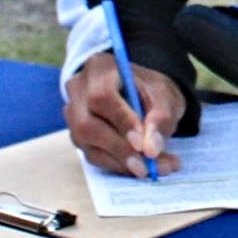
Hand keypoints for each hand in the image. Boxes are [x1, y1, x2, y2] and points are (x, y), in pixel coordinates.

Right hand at [64, 52, 184, 177]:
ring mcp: (73, 114)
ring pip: (87, 143)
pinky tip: (138, 168)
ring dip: (119, 161)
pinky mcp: (77, 134)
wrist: (143, 93)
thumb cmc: (151, 89)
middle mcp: (79, 90)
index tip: (142, 143)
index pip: (102, 97)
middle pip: (88, 124)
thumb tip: (151, 150)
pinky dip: (115, 164)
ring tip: (150, 169)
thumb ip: (161, 117)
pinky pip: (91, 154)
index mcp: (99, 68)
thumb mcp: (165, 95)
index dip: (121, 121)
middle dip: (119, 149)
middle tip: (147, 166)